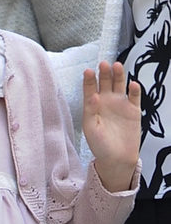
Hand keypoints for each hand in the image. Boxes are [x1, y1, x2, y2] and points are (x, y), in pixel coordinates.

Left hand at [82, 61, 141, 192]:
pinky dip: (134, 90)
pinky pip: (134, 97)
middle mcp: (106, 101)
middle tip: (103, 64)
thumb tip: (93, 95)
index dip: (89, 79)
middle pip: (105, 82)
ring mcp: (120, 104)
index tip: (88, 71)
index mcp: (93, 105)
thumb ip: (90, 111)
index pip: (90, 88)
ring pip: (120, 85)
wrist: (117, 159)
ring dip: (119, 75)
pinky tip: (132, 84)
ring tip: (117, 66)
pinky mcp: (133, 110)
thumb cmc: (100, 145)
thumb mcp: (90, 128)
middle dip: (104, 73)